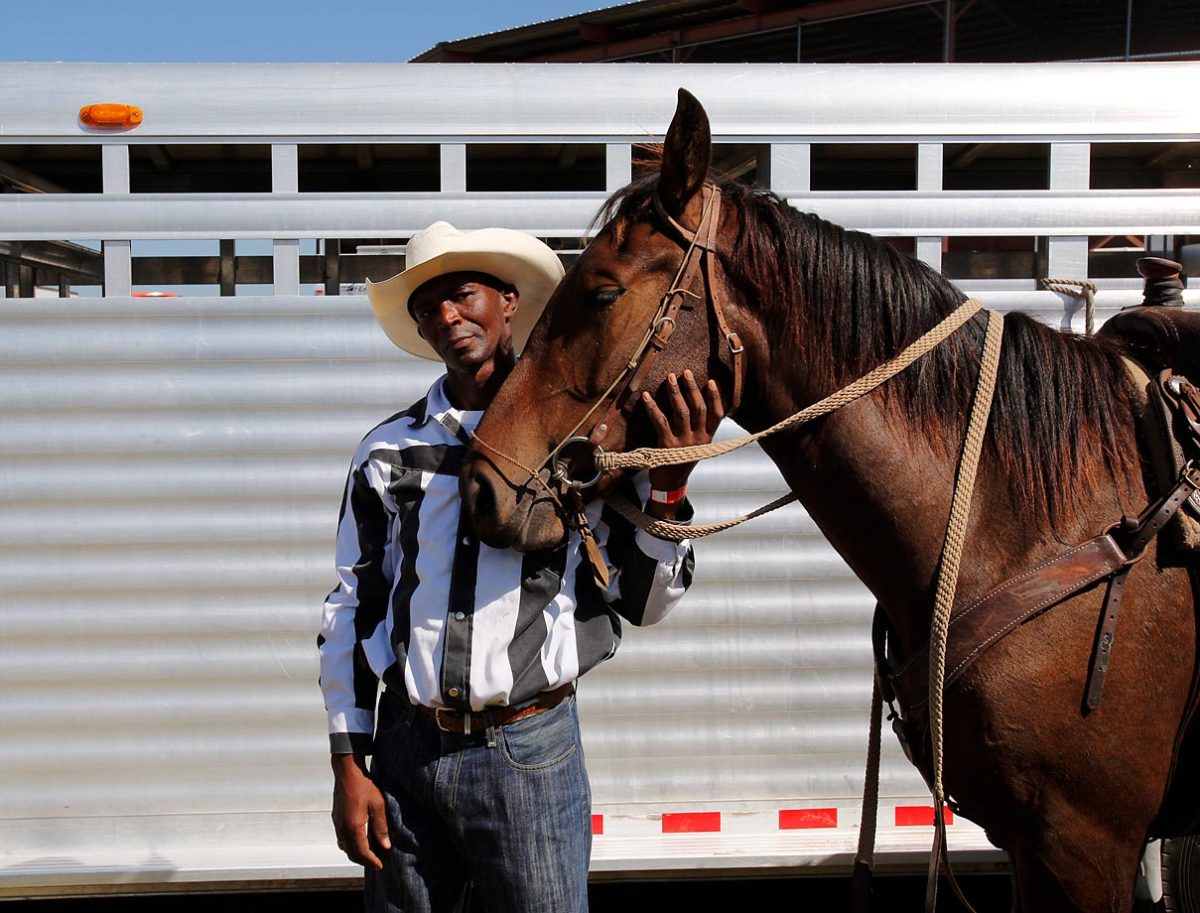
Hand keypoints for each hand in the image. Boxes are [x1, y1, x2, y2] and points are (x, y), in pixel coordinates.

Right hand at [331, 753, 390, 870]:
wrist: (347, 771)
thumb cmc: (364, 785)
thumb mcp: (378, 805)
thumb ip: (381, 827)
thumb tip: (385, 845)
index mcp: (353, 827)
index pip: (362, 852)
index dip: (371, 861)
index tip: (380, 866)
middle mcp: (342, 828)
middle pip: (351, 852)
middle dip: (363, 861)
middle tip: (375, 864)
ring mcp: (337, 822)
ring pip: (345, 846)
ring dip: (355, 854)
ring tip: (367, 855)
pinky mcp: (336, 817)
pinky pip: (341, 838)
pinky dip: (349, 845)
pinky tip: (357, 841)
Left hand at [640, 369, 725, 499]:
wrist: (671, 484)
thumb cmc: (682, 460)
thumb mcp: (697, 447)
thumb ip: (700, 429)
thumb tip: (698, 404)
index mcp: (708, 438)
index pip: (717, 414)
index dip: (715, 397)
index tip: (711, 381)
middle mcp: (698, 439)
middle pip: (698, 408)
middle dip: (692, 388)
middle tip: (685, 372)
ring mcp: (683, 442)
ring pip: (681, 412)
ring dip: (675, 393)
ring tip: (670, 378)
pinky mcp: (667, 445)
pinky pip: (660, 421)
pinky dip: (653, 407)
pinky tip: (646, 396)